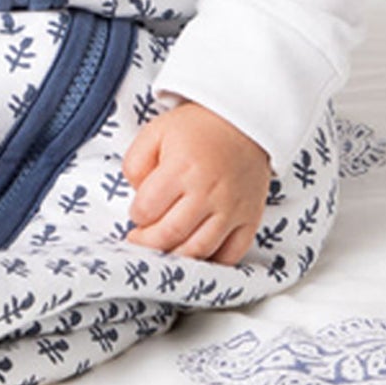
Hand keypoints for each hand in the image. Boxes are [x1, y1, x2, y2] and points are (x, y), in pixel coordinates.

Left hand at [122, 100, 270, 264]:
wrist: (243, 122)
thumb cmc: (197, 128)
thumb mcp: (155, 132)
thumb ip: (135, 163)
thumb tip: (137, 197)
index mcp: (181, 168)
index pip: (146, 210)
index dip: (136, 215)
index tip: (138, 212)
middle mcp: (208, 192)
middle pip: (169, 236)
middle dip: (148, 242)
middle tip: (142, 238)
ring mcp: (231, 209)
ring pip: (197, 252)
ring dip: (175, 255)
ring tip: (165, 246)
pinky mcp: (250, 219)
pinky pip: (230, 256)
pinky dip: (212, 263)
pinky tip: (197, 254)